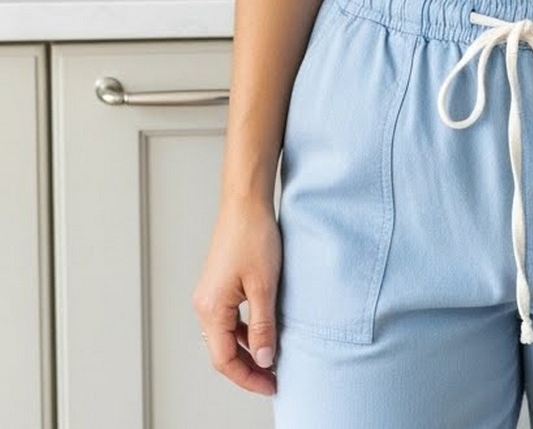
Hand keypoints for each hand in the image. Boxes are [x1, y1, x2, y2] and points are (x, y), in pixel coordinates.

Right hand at [192, 198, 281, 393]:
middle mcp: (204, 305)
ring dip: (246, 350)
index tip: (271, 384)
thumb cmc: (253, 236)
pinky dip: (244, 332)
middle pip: (222, 351)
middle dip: (247, 368)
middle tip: (273, 377)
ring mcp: (210, 295)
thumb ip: (263, 326)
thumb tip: (264, 360)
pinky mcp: (218, 285)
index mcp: (211, 308)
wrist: (246, 202)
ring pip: (225, 336)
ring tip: (271, 357)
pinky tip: (263, 331)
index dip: (248, 377)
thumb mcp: (264, 286)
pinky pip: (228, 320)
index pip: (224, 360)